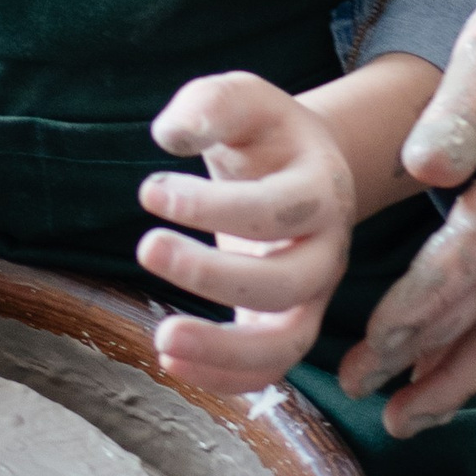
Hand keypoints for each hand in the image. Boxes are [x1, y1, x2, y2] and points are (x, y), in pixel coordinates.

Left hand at [134, 71, 367, 390]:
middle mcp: (328, 249)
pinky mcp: (287, 322)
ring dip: (224, 350)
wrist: (300, 164)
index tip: (150, 190)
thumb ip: (210, 105)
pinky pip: (270, 367)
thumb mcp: (243, 98)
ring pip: (288, 343)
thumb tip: (168, 135)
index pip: (277, 209)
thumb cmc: (265, 132)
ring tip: (162, 341)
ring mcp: (313, 294)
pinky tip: (170, 363)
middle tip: (147, 246)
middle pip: (288, 282)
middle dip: (214, 275)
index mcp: (322, 188)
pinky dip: (226, 377)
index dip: (214, 207)